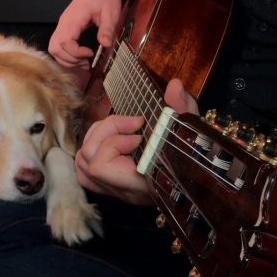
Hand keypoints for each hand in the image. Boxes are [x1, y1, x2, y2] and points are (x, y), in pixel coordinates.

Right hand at [48, 0, 129, 68]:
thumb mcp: (111, 12)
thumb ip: (107, 29)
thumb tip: (106, 45)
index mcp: (74, 18)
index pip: (64, 41)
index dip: (76, 53)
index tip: (91, 53)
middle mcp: (64, 23)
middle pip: (54, 47)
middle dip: (69, 59)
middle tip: (86, 61)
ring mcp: (63, 25)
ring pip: (54, 48)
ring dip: (67, 59)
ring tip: (83, 62)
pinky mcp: (65, 27)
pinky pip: (58, 45)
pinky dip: (66, 55)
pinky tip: (79, 58)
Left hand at [74, 78, 198, 205]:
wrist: (194, 178)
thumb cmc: (192, 154)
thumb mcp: (190, 128)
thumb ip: (182, 107)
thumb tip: (174, 85)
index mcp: (142, 182)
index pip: (101, 167)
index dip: (115, 143)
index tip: (140, 132)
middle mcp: (124, 191)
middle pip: (89, 160)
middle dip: (106, 132)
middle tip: (132, 124)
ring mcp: (114, 190)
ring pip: (83, 164)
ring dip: (98, 138)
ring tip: (121, 129)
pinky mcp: (109, 186)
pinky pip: (84, 170)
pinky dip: (92, 149)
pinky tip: (112, 138)